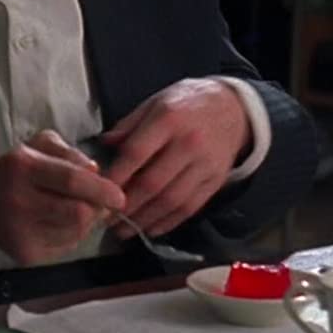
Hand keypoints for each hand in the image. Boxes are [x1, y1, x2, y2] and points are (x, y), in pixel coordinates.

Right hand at [0, 130, 125, 264]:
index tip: (119, 196)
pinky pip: (66, 247)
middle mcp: (20, 201)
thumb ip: (69, 153)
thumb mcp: (36, 146)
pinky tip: (60, 223)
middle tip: (100, 203)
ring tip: (77, 209)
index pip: (71, 181)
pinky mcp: (25, 254)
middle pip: (77, 213)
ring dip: (86, 222)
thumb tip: (95, 171)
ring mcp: (21, 232)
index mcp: (24, 168)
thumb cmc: (12, 171)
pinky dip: (72, 235)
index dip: (101, 189)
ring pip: (75, 233)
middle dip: (97, 209)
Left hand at [101, 79, 249, 236]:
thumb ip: (130, 124)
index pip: (137, 153)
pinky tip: (151, 229)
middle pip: (153, 182)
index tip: (98, 193)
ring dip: (145, 219)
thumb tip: (104, 144)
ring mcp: (205, 165)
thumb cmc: (187, 103)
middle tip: (107, 220)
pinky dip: (168, 222)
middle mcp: (189, 143)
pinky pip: (190, 207)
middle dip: (127, 205)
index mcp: (169, 119)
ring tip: (124, 230)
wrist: (234, 109)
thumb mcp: (156, 102)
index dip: (116, 176)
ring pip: (171, 200)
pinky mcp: (216, 181)